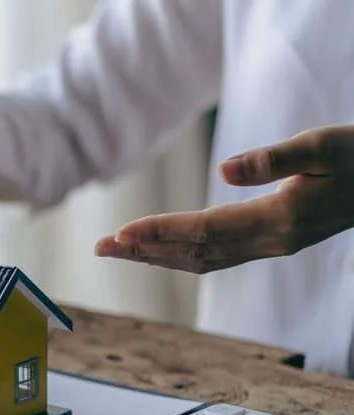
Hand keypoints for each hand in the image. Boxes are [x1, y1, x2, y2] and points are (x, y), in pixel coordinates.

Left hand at [95, 125, 353, 272]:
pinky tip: (162, 251)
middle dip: (145, 250)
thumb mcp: (324, 146)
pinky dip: (182, 254)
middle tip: (100, 248)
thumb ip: (273, 159)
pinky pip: (217, 256)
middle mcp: (272, 241)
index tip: (121, 233)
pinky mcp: (274, 241)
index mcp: (280, 220)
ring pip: (203, 259)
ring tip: (119, 250)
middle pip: (194, 252)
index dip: (160, 233)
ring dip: (157, 255)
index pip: (205, 231)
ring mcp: (273, 246)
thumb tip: (224, 170)